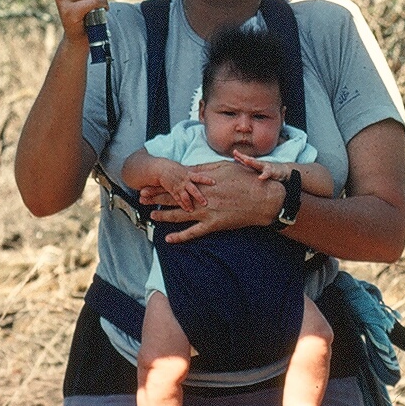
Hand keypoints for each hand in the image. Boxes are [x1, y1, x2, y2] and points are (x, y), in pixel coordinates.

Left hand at [149, 161, 279, 242]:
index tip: (150, 183)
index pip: (178, 181)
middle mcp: (201, 196)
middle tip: (142, 197)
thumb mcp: (226, 166)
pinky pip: (192, 233)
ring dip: (163, 215)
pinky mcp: (213, 225)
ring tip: (150, 215)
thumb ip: (206, 168)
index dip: (163, 183)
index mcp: (204, 180)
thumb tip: (190, 169)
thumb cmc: (248, 179)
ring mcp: (206, 211)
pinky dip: (180, 237)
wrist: (262, 198)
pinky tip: (168, 239)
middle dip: (156, 197)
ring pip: (178, 214)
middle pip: (174, 196)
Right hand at [158, 171, 207, 211]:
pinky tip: (187, 209)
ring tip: (196, 209)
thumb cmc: (173, 167)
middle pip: (193, 189)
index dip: (207, 179)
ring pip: (186, 196)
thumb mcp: (185, 168)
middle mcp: (184, 180)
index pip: (199, 176)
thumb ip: (194, 172)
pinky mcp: (172, 190)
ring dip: (190, 203)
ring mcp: (178, 186)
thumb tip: (206, 172)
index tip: (214, 182)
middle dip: (200, 197)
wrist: (159, 168)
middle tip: (205, 203)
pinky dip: (183, 204)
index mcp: (188, 173)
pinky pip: (178, 199)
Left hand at [233, 151, 291, 182]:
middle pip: (250, 160)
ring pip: (258, 164)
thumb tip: (240, 163)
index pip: (247, 159)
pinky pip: (268, 173)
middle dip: (243, 157)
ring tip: (246, 160)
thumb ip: (250, 166)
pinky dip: (264, 175)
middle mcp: (260, 164)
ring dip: (252, 162)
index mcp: (256, 164)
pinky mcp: (272, 172)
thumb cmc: (269, 170)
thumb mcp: (259, 168)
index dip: (240, 156)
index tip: (234, 152)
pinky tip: (260, 177)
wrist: (283, 170)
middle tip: (235, 153)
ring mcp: (266, 167)